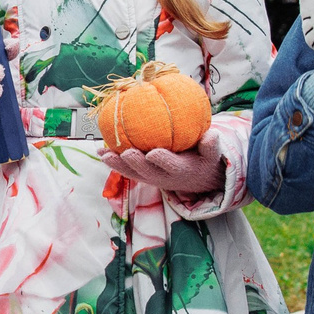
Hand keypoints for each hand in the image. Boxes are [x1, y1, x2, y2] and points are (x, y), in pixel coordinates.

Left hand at [104, 131, 227, 196]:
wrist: (197, 179)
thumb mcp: (213, 155)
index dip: (162, 161)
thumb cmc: (203, 160)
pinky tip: (100, 150)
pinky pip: (126, 169)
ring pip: (132, 173)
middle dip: (136, 164)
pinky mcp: (142, 176)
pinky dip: (113, 161)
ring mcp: (151, 177)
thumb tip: (212, 134)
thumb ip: (212, 146)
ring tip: (104, 154)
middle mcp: (164, 177)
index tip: (154, 153)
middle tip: (127, 153)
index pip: (172, 166)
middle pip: (148, 172)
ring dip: (118, 164)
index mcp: (181, 170)